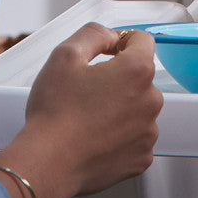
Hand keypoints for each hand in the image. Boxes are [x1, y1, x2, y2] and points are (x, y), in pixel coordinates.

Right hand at [0, 23, 162, 197]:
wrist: (46, 165)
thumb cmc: (54, 112)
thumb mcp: (66, 54)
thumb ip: (94, 33)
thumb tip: (110, 35)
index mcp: (137, 70)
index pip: (142, 40)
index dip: (121, 41)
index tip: (107, 51)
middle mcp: (151, 100)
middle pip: (140, 76)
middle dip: (119, 77)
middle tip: (87, 90)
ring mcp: (148, 131)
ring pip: (138, 107)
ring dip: (120, 107)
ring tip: (89, 117)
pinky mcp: (141, 158)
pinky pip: (135, 137)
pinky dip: (120, 135)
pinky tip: (96, 137)